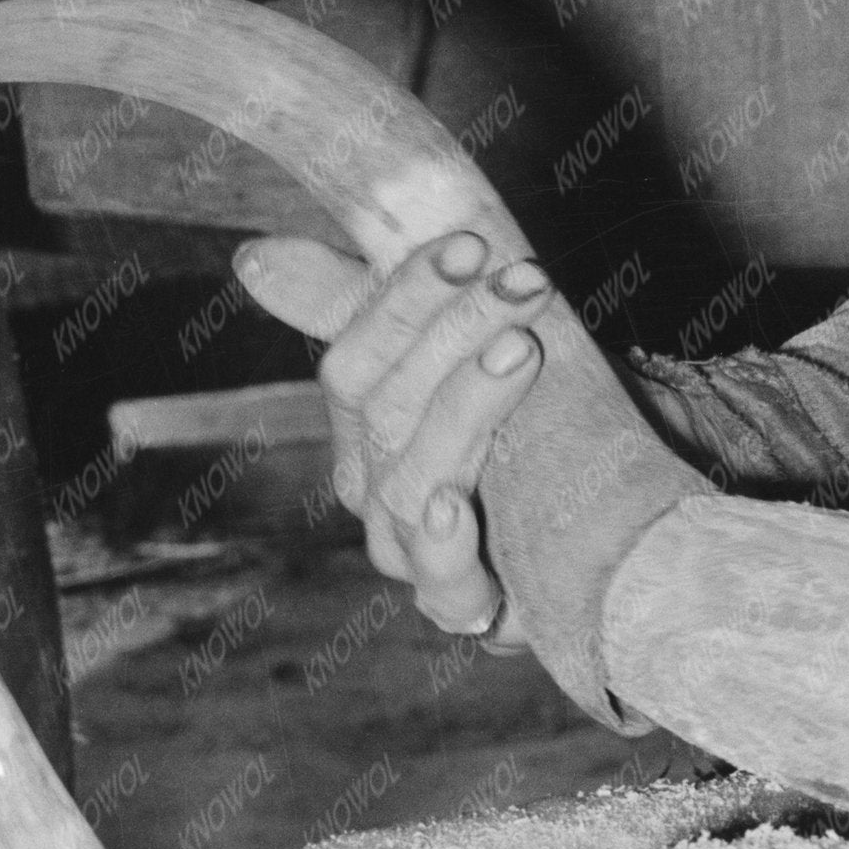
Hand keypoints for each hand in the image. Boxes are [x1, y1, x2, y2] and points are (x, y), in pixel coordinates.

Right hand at [234, 228, 546, 640]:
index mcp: (362, 431)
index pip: (351, 363)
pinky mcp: (465, 605)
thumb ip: (362, 298)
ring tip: (522, 349)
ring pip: (415, 480)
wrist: (598, 536)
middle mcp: (376, 494)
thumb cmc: (525, 426)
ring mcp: (414, 554)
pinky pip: (443, 585)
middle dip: (456, 333)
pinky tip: (455, 503)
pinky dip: (444, 544)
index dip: (401, 299)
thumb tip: (250, 256)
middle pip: (388, 412)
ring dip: (467, 409)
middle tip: (523, 280)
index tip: (468, 243)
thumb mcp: (456, 349)